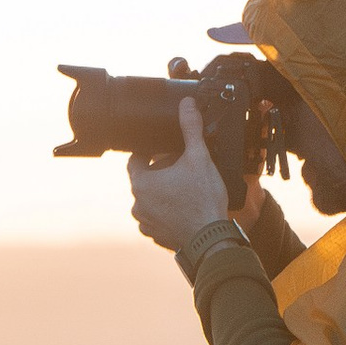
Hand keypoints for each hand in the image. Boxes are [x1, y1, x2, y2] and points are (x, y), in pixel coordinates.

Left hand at [126, 98, 234, 251]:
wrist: (211, 239)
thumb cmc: (203, 199)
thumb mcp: (199, 157)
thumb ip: (191, 129)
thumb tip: (187, 105)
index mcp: (141, 184)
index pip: (134, 160)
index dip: (147, 151)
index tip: (159, 148)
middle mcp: (137, 205)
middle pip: (144, 179)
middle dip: (159, 171)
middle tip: (179, 166)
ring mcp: (145, 223)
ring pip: (150, 200)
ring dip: (162, 192)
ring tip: (183, 187)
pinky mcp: (156, 236)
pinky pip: (157, 218)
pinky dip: (167, 212)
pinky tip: (184, 207)